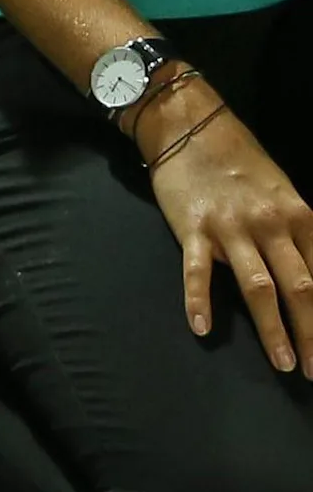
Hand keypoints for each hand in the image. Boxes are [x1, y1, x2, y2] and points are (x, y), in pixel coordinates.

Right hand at [141, 83, 312, 373]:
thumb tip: (312, 281)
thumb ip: (299, 235)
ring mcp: (230, 227)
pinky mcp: (193, 228)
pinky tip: (201, 327)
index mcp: (300, 216)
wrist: (191, 127)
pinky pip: (197, 270)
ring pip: (259, 286)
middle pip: (301, 288)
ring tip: (285, 363)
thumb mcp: (284, 194)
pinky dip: (199, 300)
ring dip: (274, 329)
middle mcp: (271, 224)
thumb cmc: (241, 163)